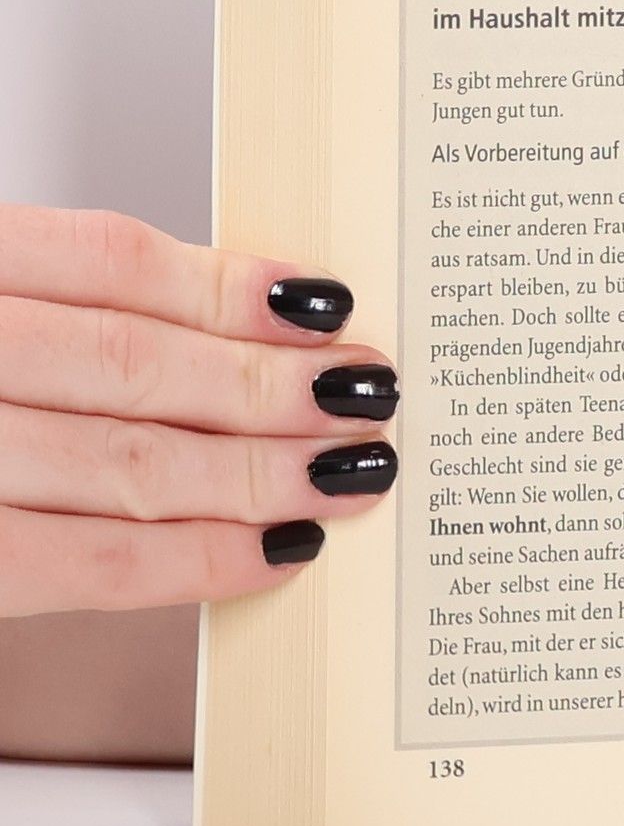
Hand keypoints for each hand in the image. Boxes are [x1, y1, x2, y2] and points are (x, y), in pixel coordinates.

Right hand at [0, 205, 398, 616]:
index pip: (104, 260)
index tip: (328, 304)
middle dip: (271, 387)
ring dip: (257, 472)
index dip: (228, 285)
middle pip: (130, 363)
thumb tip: (229, 324)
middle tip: (373, 394)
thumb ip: (48, 308)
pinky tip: (272, 549)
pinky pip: (71, 565)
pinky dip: (185, 560)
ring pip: (117, 462)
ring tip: (355, 469)